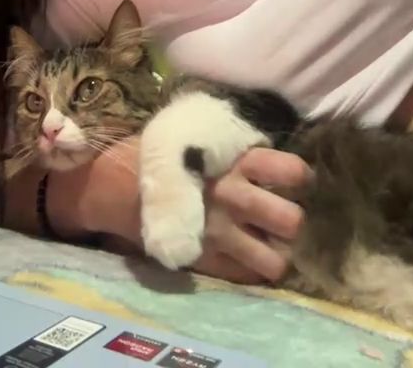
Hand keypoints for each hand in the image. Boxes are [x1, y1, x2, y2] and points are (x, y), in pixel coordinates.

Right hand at [49, 139, 308, 285]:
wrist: (112, 185)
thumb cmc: (157, 153)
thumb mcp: (197, 135)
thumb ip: (232, 146)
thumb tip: (266, 151)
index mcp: (234, 160)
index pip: (290, 171)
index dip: (299, 179)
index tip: (295, 183)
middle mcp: (233, 197)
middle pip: (291, 220)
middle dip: (292, 221)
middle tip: (281, 219)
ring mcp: (219, 233)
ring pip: (277, 259)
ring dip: (276, 253)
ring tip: (267, 245)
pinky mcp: (204, 260)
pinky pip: (247, 276)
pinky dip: (251, 270)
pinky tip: (243, 259)